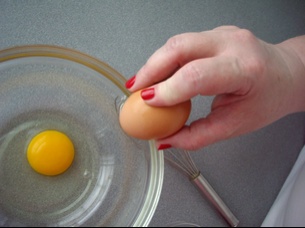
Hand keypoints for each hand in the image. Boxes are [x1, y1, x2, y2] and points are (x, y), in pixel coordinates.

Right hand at [126, 26, 304, 149]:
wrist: (286, 74)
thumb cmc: (267, 99)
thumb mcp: (234, 125)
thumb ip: (196, 136)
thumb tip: (166, 141)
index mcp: (245, 68)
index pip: (196, 75)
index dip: (167, 89)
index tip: (147, 103)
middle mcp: (233, 43)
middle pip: (179, 48)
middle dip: (151, 70)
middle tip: (135, 91)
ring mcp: (223, 34)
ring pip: (177, 42)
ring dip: (154, 64)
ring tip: (143, 86)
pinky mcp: (213, 34)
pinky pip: (182, 44)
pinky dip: (165, 60)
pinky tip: (159, 75)